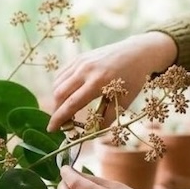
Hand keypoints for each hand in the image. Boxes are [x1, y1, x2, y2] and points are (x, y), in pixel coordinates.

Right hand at [46, 31, 176, 131]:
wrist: (138, 53)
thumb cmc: (133, 80)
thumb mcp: (123, 102)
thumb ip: (106, 118)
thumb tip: (90, 135)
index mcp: (98, 82)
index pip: (72, 104)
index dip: (60, 118)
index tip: (52, 129)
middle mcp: (86, 70)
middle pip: (60, 94)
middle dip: (56, 110)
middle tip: (60, 122)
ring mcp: (81, 62)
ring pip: (58, 83)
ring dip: (57, 99)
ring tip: (65, 110)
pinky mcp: (79, 57)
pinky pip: (62, 74)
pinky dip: (60, 86)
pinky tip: (66, 95)